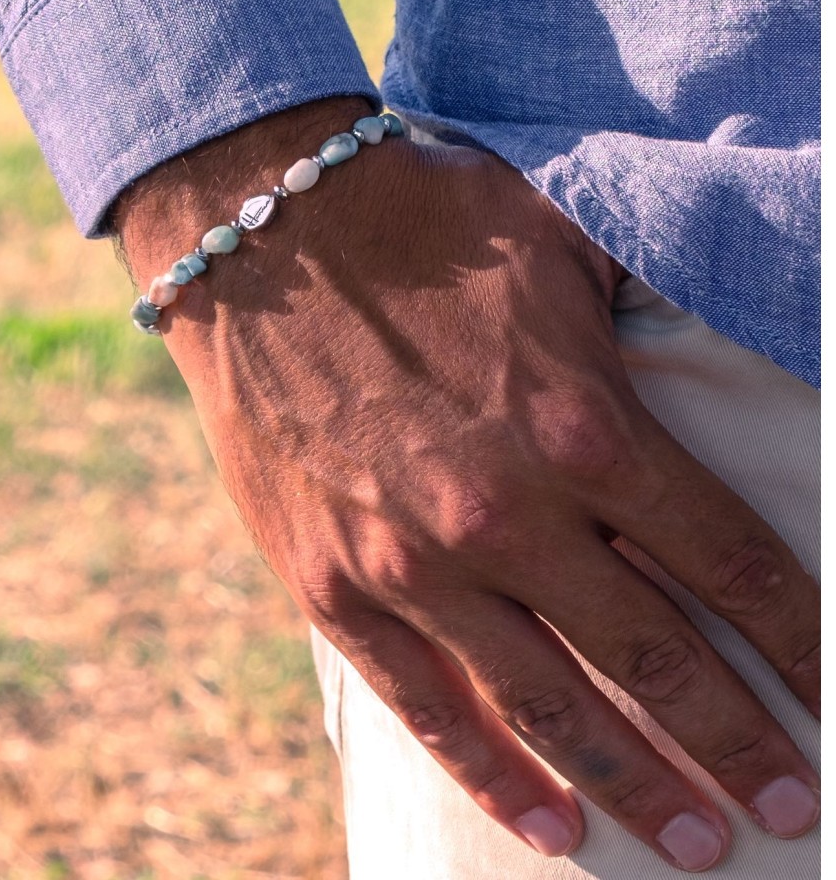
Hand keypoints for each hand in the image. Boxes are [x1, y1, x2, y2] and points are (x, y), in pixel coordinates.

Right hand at [115, 99, 819, 870]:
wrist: (262, 237)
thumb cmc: (421, 224)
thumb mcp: (559, 244)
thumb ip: (647, 310)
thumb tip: (724, 335)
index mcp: (582, 427)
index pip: (728, 563)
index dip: (799, 642)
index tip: (834, 700)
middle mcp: (507, 514)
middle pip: (654, 658)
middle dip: (738, 742)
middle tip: (792, 809)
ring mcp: (413, 562)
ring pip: (549, 706)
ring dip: (635, 784)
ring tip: (697, 842)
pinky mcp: (333, 584)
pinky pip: (425, 704)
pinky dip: (493, 773)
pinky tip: (548, 826)